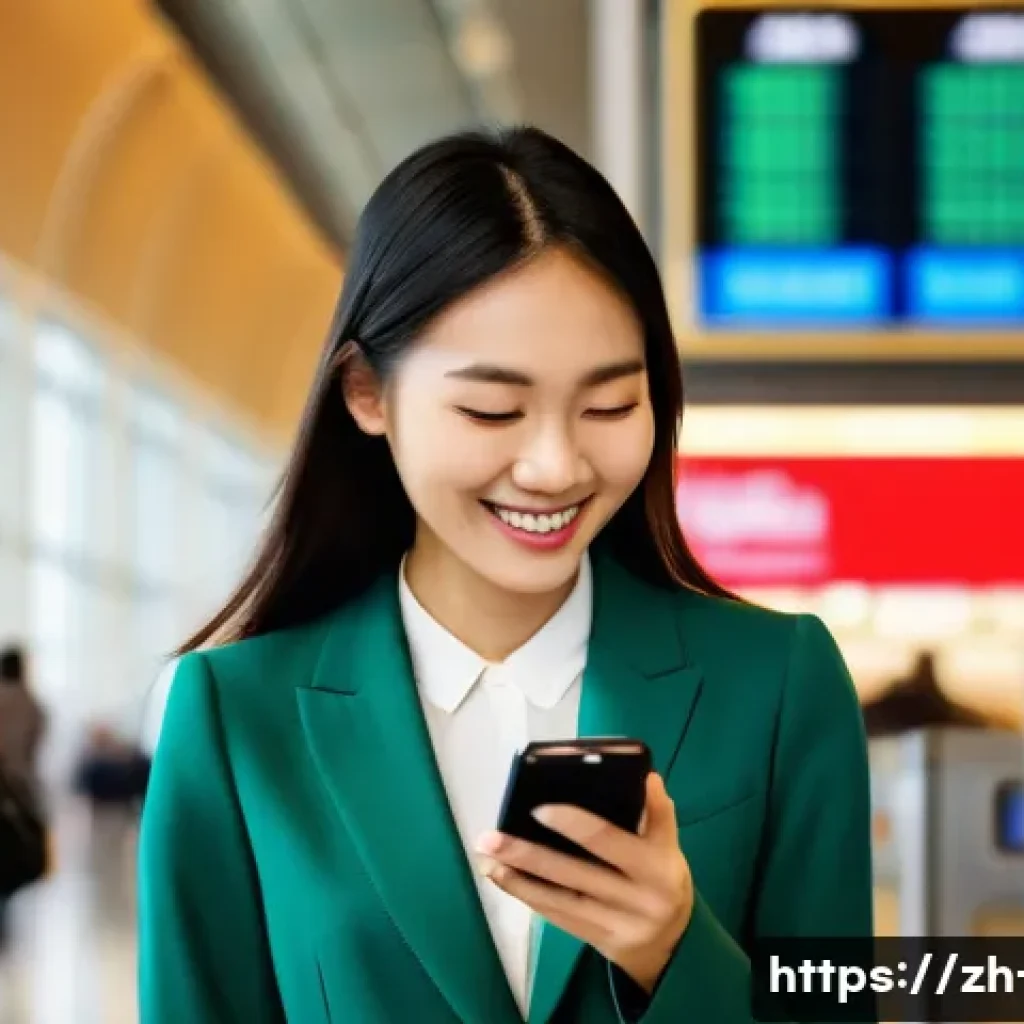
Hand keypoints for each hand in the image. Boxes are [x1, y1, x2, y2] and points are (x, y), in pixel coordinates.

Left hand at [475, 772, 692, 993]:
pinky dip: (526, 896)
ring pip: (558, 900)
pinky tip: (502, 878)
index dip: (573, 824)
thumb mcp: (670, 848)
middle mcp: (635, 900)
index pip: (608, 840)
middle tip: (491, 836)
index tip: (538, 808)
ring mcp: (614, 926)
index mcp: (656, 869)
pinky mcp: (595, 941)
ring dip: (517, 878)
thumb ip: (658, 814)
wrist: (672, 947)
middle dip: (527, 854)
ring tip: (487, 857)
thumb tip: (646, 778)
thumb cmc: (663, 880)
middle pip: (573, 874)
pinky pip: (556, 917)